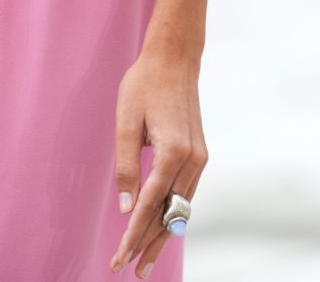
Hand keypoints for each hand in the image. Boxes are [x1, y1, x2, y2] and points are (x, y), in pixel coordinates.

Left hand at [109, 47, 208, 276]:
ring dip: (162, 234)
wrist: (175, 58)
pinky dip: (173, 214)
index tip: (118, 260)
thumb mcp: (126, 123)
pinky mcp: (200, 153)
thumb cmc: (145, 84)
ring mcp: (200, 157)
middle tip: (128, 269)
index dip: (133, 236)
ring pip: (181, 208)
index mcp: (173, 152)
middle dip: (148, 244)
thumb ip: (126, 167)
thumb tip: (127, 208)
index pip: (150, 206)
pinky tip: (162, 228)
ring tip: (144, 259)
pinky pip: (186, 193)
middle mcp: (192, 159)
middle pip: (169, 214)